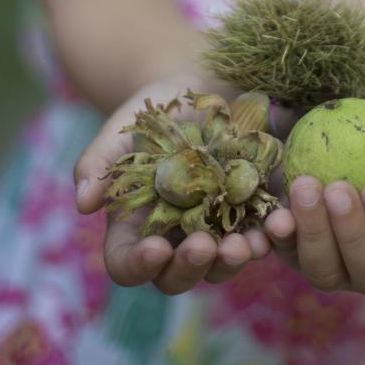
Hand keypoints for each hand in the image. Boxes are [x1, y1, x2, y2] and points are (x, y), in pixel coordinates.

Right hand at [73, 82, 271, 293]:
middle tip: (205, 246)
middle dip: (191, 267)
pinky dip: (272, 234)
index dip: (139, 265)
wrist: (205, 88)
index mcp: (136, 227)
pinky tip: (281, 222)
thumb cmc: (155, 110)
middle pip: (177, 276)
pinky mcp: (254, 214)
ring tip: (249, 243)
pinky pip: (262, 234)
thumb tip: (83, 204)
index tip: (156, 248)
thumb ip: (99, 162)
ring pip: (222, 265)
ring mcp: (216, 231)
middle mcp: (175, 239)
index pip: (128, 263)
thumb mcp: (123, 127)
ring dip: (235, 260)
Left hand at [262, 120, 364, 295]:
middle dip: (351, 233)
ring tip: (305, 186)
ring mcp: (336, 270)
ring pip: (324, 272)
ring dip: (313, 233)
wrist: (347, 140)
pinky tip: (274, 214)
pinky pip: (285, 256)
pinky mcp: (297, 257)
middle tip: (337, 188)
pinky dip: (278, 239)